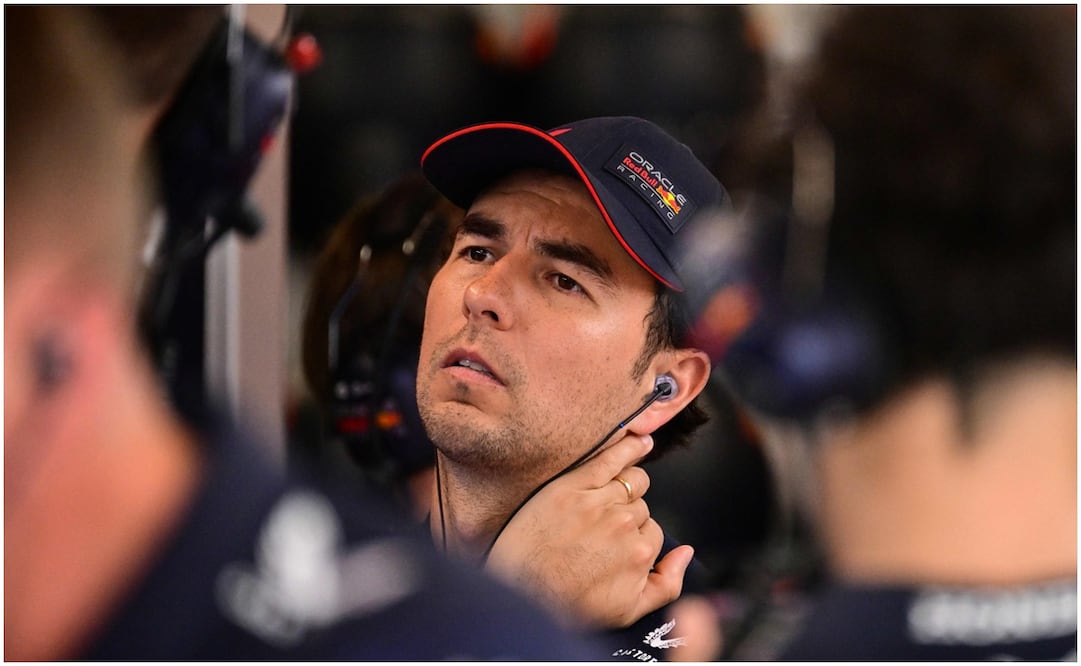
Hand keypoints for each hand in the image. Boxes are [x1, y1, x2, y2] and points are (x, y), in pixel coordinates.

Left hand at [485, 433, 694, 628]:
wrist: (518, 595)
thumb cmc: (568, 606)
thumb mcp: (628, 612)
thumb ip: (668, 584)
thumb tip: (686, 553)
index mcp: (640, 552)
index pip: (653, 531)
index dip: (635, 538)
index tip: (614, 546)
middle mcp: (623, 524)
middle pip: (641, 506)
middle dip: (628, 515)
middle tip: (601, 531)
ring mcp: (596, 501)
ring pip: (631, 481)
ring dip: (626, 486)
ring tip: (610, 496)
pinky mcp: (571, 486)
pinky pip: (609, 457)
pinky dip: (628, 446)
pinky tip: (640, 440)